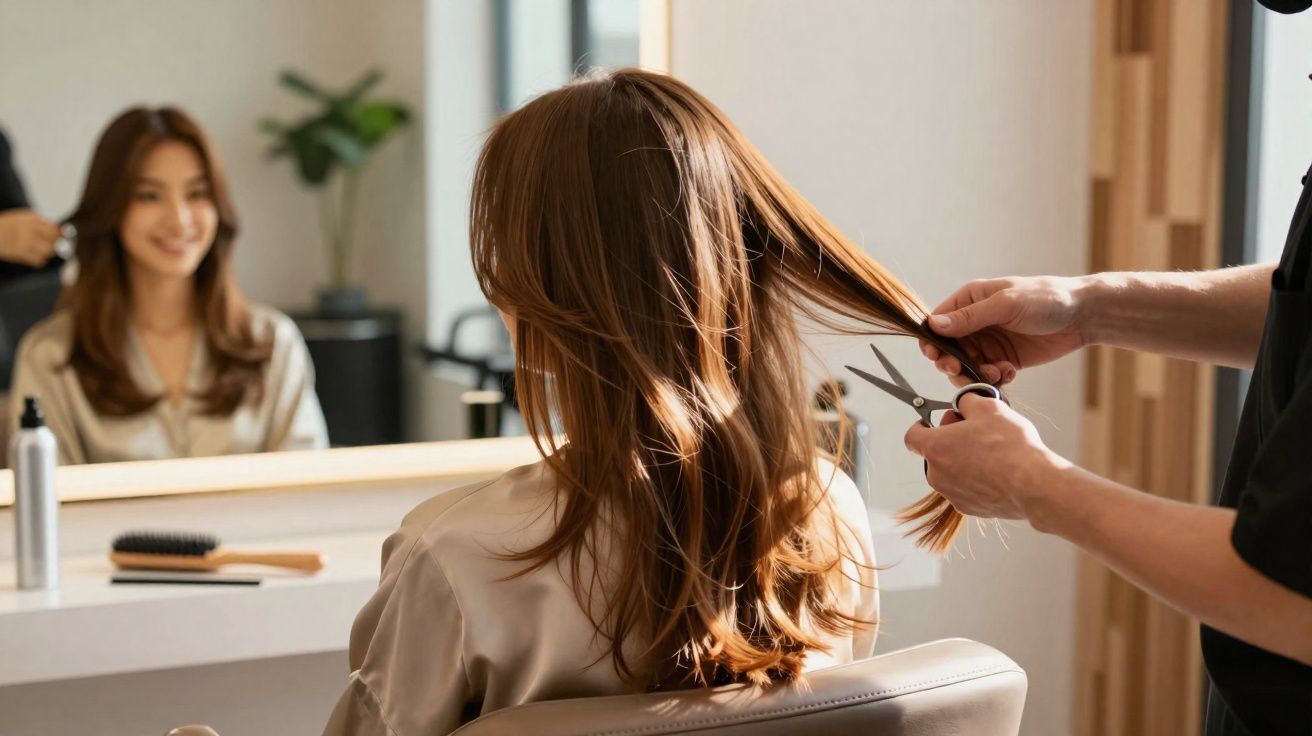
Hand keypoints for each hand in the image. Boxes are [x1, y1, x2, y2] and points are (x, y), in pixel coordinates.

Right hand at [0, 209, 60, 266]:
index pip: (55, 228)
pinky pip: (38, 260)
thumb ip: (41, 223)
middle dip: (54, 244)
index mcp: (31, 218)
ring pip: (48, 251)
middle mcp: (29, 228)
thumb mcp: (22, 219)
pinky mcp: (19, 252)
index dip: (58, 235)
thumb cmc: (6, 226)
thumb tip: (63, 233)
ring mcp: (24, 240)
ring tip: (40, 251)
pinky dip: (39, 260)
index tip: (57, 238)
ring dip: (47, 253)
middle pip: (54, 240)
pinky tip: (33, 257)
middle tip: (50, 246)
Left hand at [903, 393, 1069, 521]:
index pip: (911, 437)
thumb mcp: (987, 407)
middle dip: (949, 440)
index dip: (921, 426)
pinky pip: (966, 489)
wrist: (1033, 484)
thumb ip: (967, 401)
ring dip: (963, 460)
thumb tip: (963, 403)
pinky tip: (997, 471)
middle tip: (972, 430)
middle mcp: (937, 475)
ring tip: (990, 451)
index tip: (931, 423)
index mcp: (935, 448)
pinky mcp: (970, 508)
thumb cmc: (1009, 446)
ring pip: (951, 472)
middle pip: (934, 453)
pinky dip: (976, 479)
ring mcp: (953, 494)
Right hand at [919, 276, 1090, 385]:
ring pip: (966, 366)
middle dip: (953, 363)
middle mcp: (975, 322)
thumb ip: (969, 317)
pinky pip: (987, 374)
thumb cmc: (1045, 299)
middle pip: (948, 349)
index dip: (932, 342)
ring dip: (975, 373)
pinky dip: (994, 378)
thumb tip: (934, 325)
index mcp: (970, 300)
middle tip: (961, 371)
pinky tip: (1009, 372)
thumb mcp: (1005, 304)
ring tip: (995, 372)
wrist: (1082, 315)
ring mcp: (989, 342)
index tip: (937, 357)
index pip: (937, 323)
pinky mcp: (1003, 359)